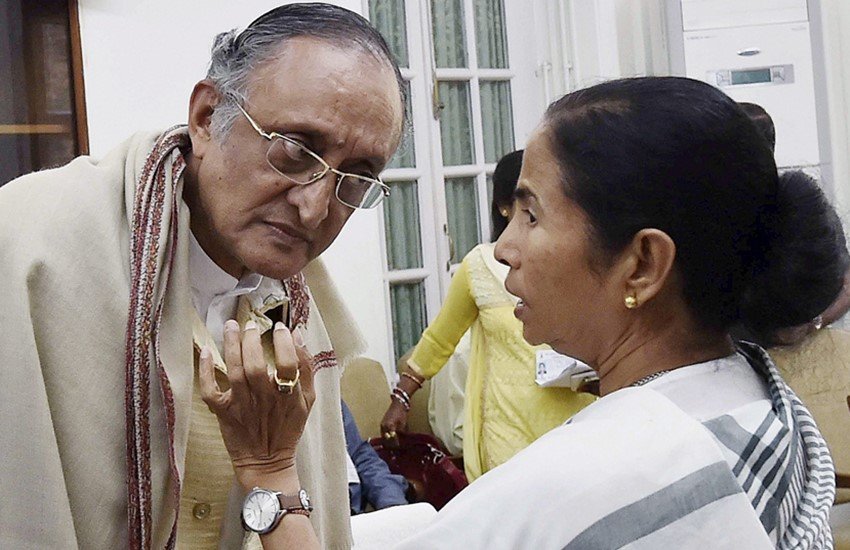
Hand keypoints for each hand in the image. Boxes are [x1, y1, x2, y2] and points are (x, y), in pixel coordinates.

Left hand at [199, 319, 314, 484]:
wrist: (267, 462)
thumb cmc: (288, 428)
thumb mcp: (307, 400)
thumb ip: (306, 369)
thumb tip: (298, 335)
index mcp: (288, 396)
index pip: (289, 364)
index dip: (284, 343)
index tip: (280, 328)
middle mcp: (264, 399)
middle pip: (256, 366)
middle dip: (251, 341)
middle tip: (250, 325)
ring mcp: (242, 406)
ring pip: (234, 372)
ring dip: (231, 346)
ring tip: (231, 326)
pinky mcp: (223, 413)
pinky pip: (211, 391)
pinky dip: (205, 372)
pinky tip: (207, 352)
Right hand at [379, 400, 408, 447]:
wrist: (397, 404)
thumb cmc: (402, 413)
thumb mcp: (403, 424)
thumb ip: (401, 433)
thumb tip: (401, 441)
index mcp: (390, 426)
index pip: (392, 438)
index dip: (395, 444)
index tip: (398, 448)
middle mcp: (384, 426)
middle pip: (386, 439)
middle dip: (390, 445)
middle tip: (394, 451)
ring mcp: (382, 425)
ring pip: (383, 437)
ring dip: (387, 442)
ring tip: (391, 448)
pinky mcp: (382, 424)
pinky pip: (383, 433)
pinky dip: (385, 438)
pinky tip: (389, 441)